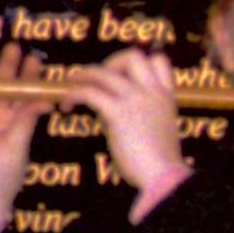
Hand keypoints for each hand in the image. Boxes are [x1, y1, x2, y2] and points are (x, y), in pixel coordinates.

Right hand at [0, 46, 47, 214]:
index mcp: (15, 122)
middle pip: (1, 85)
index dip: (29, 77)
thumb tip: (46, 99)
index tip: (35, 59)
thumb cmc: (2, 174)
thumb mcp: (18, 145)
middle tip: (13, 47)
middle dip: (6, 67)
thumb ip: (27, 120)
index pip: (24, 94)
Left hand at [58, 50, 187, 207]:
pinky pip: (90, 93)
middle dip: (110, 62)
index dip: (138, 62)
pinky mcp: (118, 113)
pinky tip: (67, 105)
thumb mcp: (159, 130)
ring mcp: (136, 99)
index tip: (122, 73)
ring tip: (71, 85)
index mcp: (166, 96)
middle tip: (97, 78)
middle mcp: (152, 92)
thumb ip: (143, 115)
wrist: (163, 175)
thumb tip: (118, 114)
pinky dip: (74, 95)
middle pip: (132, 56)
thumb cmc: (159, 163)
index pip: (159, 61)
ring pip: (104, 72)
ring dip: (84, 75)